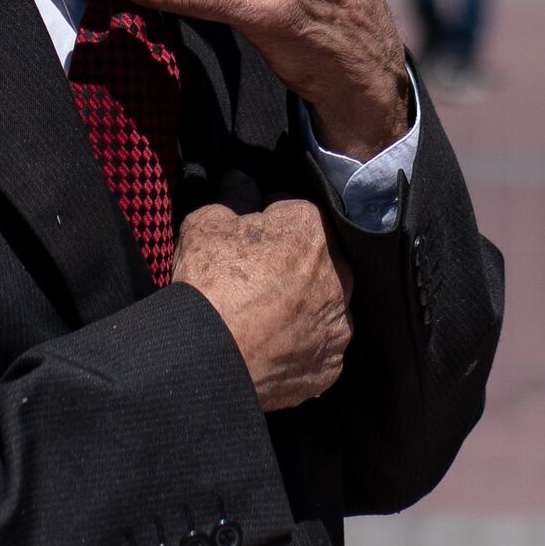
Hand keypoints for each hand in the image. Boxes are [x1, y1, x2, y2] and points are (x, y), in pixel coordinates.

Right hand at [179, 201, 348, 412]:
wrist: (205, 361)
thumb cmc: (208, 286)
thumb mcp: (206, 225)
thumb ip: (232, 195)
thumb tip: (241, 180)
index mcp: (313, 231)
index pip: (293, 213)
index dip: (265, 222)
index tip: (244, 238)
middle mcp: (339, 276)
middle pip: (316, 259)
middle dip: (291, 263)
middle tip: (252, 280)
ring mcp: (338, 325)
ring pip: (322, 305)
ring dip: (300, 306)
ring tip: (261, 319)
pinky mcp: (330, 365)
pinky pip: (318, 347)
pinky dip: (299, 346)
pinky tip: (269, 347)